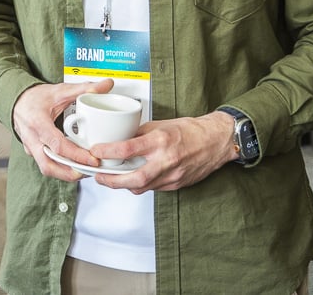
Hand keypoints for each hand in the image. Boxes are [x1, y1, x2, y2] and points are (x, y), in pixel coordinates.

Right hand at [12, 79, 115, 180]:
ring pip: (46, 168)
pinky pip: (45, 164)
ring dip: (65, 173)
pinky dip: (60, 167)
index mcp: (38, 123)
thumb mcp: (60, 90)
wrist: (16, 100)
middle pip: (49, 165)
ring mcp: (30, 147)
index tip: (93, 160)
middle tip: (89, 171)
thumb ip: (84, 88)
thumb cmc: (35, 97)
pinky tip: (73, 165)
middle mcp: (32, 138)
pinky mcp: (32, 152)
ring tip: (84, 170)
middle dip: (71, 173)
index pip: (58, 145)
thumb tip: (106, 85)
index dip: (77, 155)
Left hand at [88, 111, 237, 192]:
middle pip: (133, 178)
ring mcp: (172, 175)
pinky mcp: (175, 185)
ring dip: (123, 185)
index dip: (108, 151)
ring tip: (110, 179)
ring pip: (141, 187)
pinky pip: (152, 188)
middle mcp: (166, 160)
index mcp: (160, 141)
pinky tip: (132, 179)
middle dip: (111, 180)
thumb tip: (119, 138)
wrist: (215, 141)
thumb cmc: (190, 130)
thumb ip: (139, 133)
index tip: (96, 151)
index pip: (128, 149)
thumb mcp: (160, 124)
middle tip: (98, 176)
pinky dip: (139, 185)